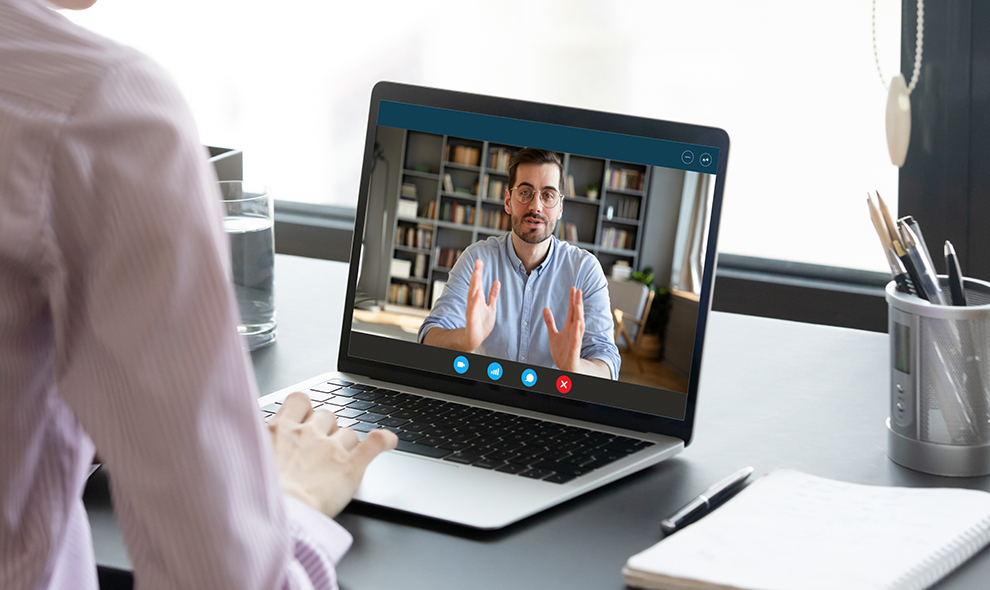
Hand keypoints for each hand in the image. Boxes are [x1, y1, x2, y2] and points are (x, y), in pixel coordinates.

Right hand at [268, 391, 396, 517]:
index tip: (303, 419)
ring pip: (348, 432)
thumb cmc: (260, 496)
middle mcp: (307, 433)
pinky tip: (389, 441)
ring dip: (346, 443)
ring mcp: (331, 448)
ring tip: (337, 463)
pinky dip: (385, 440)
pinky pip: (375, 442)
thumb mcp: (249, 462)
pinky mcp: (350, 466)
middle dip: (326, 429)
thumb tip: (258, 444)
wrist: (277, 516)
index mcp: (279, 430)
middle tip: (318, 452)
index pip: (299, 400)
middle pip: (326, 416)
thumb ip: (259, 447)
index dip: (305, 409)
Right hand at [464, 259, 499, 350]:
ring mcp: (472, 311)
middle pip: (475, 286)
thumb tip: (496, 281)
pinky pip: (473, 311)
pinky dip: (475, 303)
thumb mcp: (490, 307)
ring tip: (477, 273)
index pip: (478, 283)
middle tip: (478, 262)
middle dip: (476, 274)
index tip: (479, 261)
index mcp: (477, 299)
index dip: (478, 272)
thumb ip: (493, 295)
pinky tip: (477, 294)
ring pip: (473, 295)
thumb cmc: (481, 323)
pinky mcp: (472, 320)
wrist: (474, 338)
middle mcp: (473, 303)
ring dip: (475, 284)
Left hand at [543, 286, 584, 371]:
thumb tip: (545, 308)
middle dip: (577, 302)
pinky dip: (577, 331)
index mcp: (569, 327)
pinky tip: (578, 323)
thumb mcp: (553, 335)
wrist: (567, 369)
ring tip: (578, 304)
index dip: (572, 299)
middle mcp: (574, 332)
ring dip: (579, 314)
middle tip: (578, 290)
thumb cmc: (562, 352)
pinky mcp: (574, 349)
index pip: (572, 311)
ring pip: (579, 325)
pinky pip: (576, 339)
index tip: (574, 288)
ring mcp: (575, 340)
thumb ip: (550, 322)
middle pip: (577, 314)